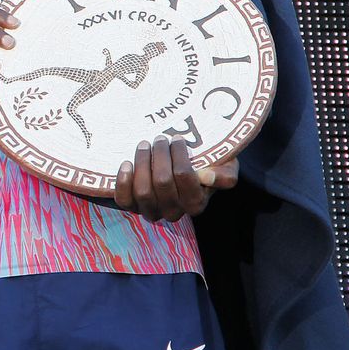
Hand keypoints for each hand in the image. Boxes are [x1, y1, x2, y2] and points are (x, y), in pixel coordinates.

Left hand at [114, 137, 238, 221]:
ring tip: (144, 145)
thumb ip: (225, 175)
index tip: (176, 138)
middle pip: (162, 183)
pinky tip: (126, 164)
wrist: (182, 172)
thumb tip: (207, 176)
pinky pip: (124, 200)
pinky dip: (123, 182)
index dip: (178, 155)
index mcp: (196, 203)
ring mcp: (151, 211)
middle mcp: (173, 211)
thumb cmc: (206, 167)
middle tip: (159, 138)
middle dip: (159, 155)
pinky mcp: (132, 207)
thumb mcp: (225, 168)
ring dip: (141, 164)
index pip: (184, 177)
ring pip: (143, 191)